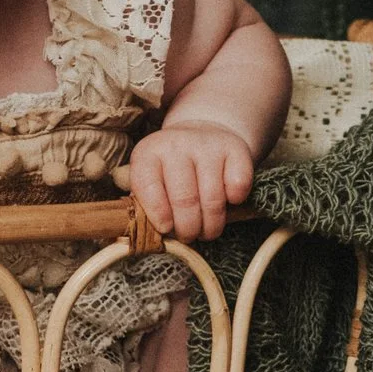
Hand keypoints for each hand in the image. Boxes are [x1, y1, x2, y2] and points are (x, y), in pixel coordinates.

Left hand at [128, 121, 254, 241]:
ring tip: (207, 231)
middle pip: (184, 199)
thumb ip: (140, 206)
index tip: (166, 229)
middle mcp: (176, 144)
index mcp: (148, 153)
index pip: (147, 187)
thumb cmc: (172, 171)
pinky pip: (238, 186)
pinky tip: (227, 203)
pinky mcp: (235, 149)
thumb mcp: (150, 180)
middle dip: (187, 229)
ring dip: (211, 226)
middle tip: (189, 236)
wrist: (204, 135)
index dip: (158, 215)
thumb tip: (133, 236)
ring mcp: (207, 145)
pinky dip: (235, 202)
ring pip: (213, 199)